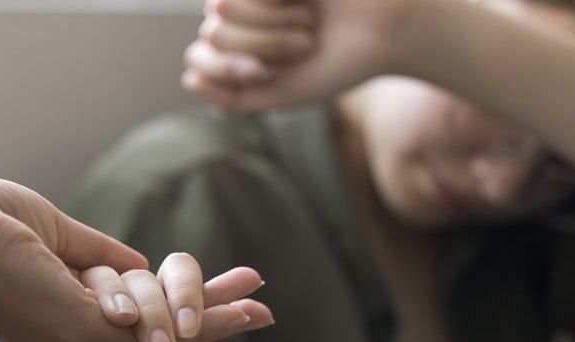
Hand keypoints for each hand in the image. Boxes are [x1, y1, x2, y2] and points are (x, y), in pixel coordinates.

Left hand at [0, 177, 272, 341]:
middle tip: (255, 313)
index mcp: (56, 314)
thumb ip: (98, 256)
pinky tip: (232, 317)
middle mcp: (68, 337)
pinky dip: (200, 323)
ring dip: (215, 322)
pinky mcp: (83, 331)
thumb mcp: (52, 235)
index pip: (128, 322)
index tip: (211, 300)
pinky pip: (155, 333)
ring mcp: (76, 339)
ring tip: (259, 313)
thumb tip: (138, 263)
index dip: (172, 311)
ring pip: (161, 338)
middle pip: (153, 339)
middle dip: (206, 323)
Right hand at [77, 255, 273, 341]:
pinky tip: (116, 318)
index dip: (229, 288)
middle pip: (171, 272)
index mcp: (187, 321)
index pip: (208, 292)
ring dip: (146, 307)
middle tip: (190, 332)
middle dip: (185, 295)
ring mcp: (110, 306)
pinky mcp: (72, 313)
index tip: (254, 283)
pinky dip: (101, 301)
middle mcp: (151, 305)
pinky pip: (81, 291)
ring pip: (126, 279)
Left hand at [183, 0, 414, 110]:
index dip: (225, 68)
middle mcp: (243, 14)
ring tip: (308, 21)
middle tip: (303, 41)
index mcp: (241, 48)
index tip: (264, 73)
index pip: (199, 58)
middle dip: (259, 45)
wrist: (387, 25)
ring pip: (224, 7)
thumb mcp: (284, 94)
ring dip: (270, 24)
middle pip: (214, 35)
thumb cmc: (340, 62)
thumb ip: (235, 100)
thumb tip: (188, 80)